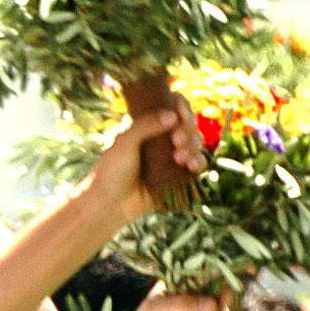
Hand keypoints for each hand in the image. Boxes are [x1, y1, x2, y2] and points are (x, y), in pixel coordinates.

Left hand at [86, 102, 206, 221]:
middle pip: (188, 123)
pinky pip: (198, 163)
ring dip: (193, 146)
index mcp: (146, 124)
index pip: (171, 106)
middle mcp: (161, 137)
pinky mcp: (179, 174)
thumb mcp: (123, 142)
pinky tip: (191, 165)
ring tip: (179, 158)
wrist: (110, 204)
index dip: (181, 107)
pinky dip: (199, 161)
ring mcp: (171, 156)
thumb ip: (145, 125)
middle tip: (176, 141)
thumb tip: (172, 115)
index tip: (180, 114)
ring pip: (196, 142)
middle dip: (188, 129)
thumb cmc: (111, 171)